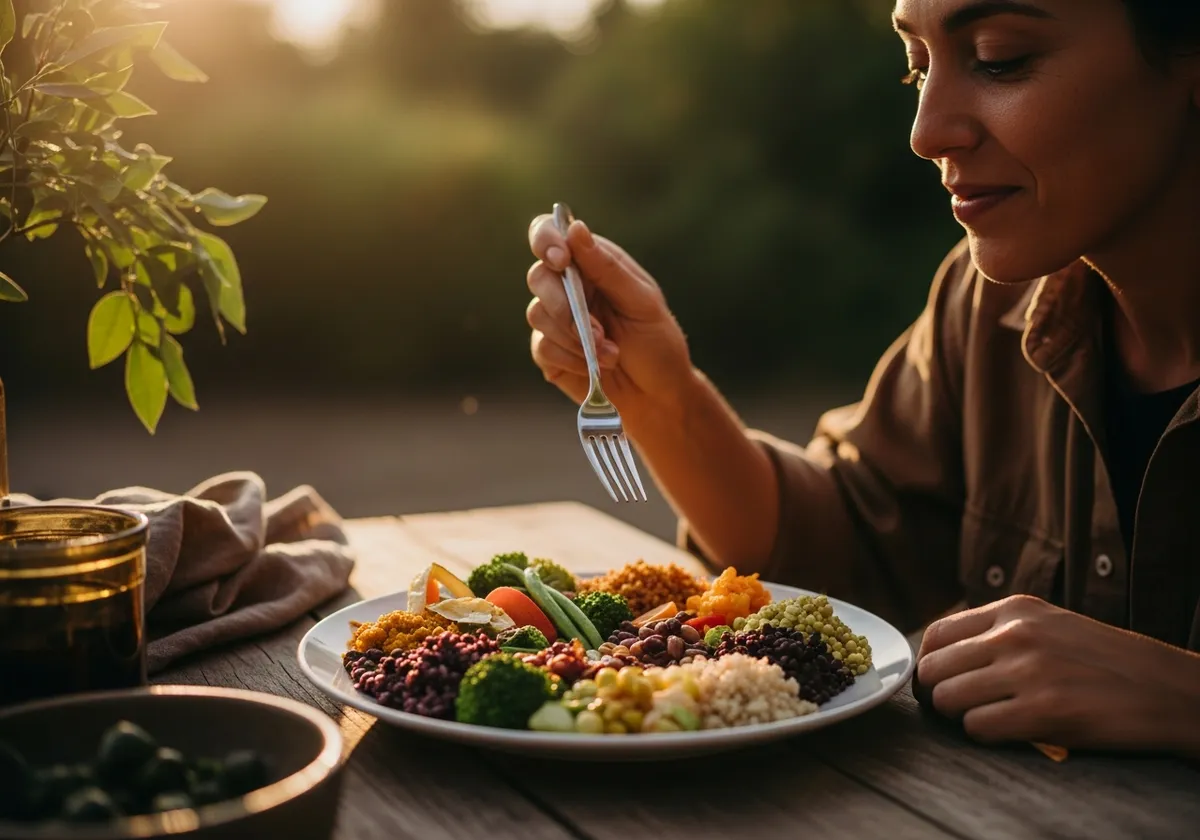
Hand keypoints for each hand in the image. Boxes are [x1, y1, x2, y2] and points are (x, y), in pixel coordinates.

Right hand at [525, 214, 693, 425]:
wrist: (657, 395)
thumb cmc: (656, 342)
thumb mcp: (642, 302)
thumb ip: (607, 267)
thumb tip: (575, 229)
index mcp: (591, 263)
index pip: (551, 234)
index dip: (546, 240)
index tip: (561, 261)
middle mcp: (569, 286)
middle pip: (538, 276)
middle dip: (565, 307)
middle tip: (597, 332)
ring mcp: (555, 319)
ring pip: (537, 314)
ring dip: (575, 339)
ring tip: (610, 355)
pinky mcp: (549, 351)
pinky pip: (542, 347)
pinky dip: (570, 359)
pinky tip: (594, 368)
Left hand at [916, 595, 1199, 755]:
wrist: (1170, 690)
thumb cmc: (1106, 664)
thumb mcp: (1049, 626)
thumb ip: (999, 633)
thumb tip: (943, 658)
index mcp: (1014, 609)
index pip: (936, 634)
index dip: (929, 666)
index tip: (939, 685)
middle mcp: (1014, 634)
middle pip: (932, 669)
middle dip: (938, 696)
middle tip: (958, 711)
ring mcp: (1028, 670)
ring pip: (947, 699)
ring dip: (959, 718)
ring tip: (988, 720)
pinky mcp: (1043, 710)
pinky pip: (977, 728)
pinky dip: (985, 736)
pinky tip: (1011, 733)